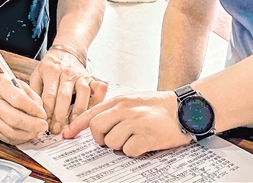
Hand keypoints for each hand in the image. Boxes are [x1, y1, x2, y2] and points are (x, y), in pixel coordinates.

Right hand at [0, 71, 47, 144]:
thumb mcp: (15, 81)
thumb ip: (30, 94)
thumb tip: (41, 110)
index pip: (17, 100)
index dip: (32, 109)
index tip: (43, 113)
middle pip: (14, 119)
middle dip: (32, 125)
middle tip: (44, 125)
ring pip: (11, 132)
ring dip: (28, 134)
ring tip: (37, 130)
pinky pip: (7, 138)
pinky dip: (20, 138)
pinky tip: (27, 133)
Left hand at [30, 47, 107, 134]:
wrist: (66, 52)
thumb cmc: (50, 67)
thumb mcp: (37, 74)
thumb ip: (34, 90)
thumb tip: (33, 109)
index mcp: (51, 71)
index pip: (49, 94)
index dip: (47, 111)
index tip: (45, 123)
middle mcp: (67, 73)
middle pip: (65, 96)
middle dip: (60, 115)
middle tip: (57, 130)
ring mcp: (81, 75)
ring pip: (83, 93)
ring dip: (78, 110)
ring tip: (74, 125)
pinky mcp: (91, 78)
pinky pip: (98, 88)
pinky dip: (99, 99)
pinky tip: (94, 111)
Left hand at [63, 91, 192, 157]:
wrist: (185, 108)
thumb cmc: (158, 107)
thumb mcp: (133, 100)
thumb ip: (116, 110)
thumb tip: (97, 124)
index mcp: (120, 101)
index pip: (92, 113)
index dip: (76, 126)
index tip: (66, 135)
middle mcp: (125, 110)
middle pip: (97, 128)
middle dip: (101, 138)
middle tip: (112, 140)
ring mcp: (136, 123)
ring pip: (112, 142)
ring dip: (121, 145)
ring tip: (135, 138)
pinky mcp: (147, 136)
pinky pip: (129, 151)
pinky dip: (134, 152)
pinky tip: (144, 144)